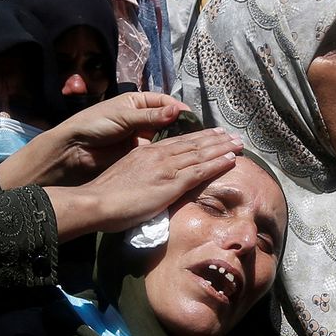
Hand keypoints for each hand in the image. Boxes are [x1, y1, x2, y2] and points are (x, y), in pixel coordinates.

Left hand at [0, 92, 190, 187]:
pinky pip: (157, 153)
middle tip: (202, 136)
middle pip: (169, 122)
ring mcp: (140, 137)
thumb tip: (177, 111)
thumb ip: (150, 116)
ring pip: (165, 138)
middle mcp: (142, 118)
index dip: (180, 111)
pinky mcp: (138, 154)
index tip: (193, 119)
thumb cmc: (94, 124)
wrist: (73, 149)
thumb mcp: (123, 117)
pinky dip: (168, 156)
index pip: (166, 103)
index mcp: (137, 102)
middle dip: (184, 128)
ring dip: (178, 143)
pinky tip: (180, 160)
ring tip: (197, 149)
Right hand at [46, 128, 242, 241]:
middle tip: (232, 135)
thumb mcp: (125, 176)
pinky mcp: (171, 183)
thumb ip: (141, 174)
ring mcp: (167, 167)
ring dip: (223, 148)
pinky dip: (218, 164)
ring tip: (239, 144)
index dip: (198, 137)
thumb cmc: (105, 196)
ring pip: (201, 154)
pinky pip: (200, 171)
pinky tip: (231, 160)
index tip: (212, 134)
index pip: (178, 142)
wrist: (97, 201)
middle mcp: (159, 155)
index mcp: (147, 153)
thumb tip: (149, 180)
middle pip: (194, 144)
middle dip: (215, 139)